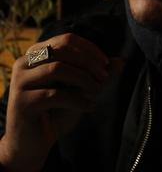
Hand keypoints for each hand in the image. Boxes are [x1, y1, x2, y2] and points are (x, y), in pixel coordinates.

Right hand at [0, 33, 117, 170]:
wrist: (34, 143)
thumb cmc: (59, 110)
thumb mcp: (81, 87)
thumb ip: (97, 73)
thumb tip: (122, 61)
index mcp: (37, 53)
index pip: (67, 39)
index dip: (89, 49)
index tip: (106, 63)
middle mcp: (24, 63)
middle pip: (62, 50)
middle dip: (89, 63)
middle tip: (105, 77)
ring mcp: (20, 82)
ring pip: (58, 68)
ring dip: (84, 79)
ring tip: (97, 91)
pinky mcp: (21, 102)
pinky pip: (54, 94)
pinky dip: (77, 99)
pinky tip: (89, 107)